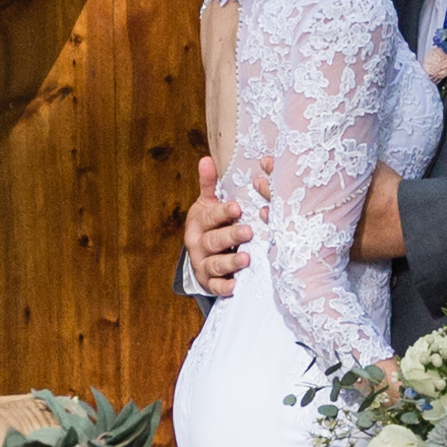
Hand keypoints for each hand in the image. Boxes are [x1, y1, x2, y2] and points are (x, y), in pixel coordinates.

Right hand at [184, 155, 251, 295]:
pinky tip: (235, 286)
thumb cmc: (210, 225)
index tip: (237, 207)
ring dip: (230, 263)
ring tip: (246, 258)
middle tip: (248, 231)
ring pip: (215, 264)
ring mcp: (203, 264)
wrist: (199, 256)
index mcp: (198, 223)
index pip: (210, 217)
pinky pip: (216, 286)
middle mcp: (198, 244)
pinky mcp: (210, 282)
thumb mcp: (207, 204)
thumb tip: (206, 159)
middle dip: (230, 236)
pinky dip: (224, 287)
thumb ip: (209, 184)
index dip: (222, 212)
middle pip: (213, 240)